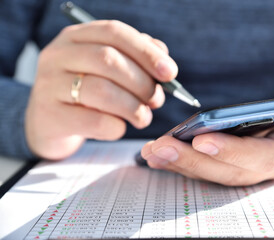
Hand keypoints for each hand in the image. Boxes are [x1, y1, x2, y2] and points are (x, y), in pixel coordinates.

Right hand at [26, 20, 177, 159]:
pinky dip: (116, 127)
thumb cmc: (86, 92)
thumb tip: (163, 58)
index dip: (146, 52)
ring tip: (143, 118)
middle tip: (157, 100)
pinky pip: (94, 121)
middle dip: (142, 83)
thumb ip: (134, 58)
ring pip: (102, 90)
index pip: (114, 32)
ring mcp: (49, 85)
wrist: (49, 122)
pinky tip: (119, 128)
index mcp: (76, 37)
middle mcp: (58, 55)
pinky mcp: (50, 117)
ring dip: (133, 107)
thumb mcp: (105, 69)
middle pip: (109, 60)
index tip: (170, 73)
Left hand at [141, 65, 273, 185]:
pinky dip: (182, 161)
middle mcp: (266, 165)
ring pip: (212, 172)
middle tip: (158, 148)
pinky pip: (206, 166)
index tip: (202, 139)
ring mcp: (248, 165)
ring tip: (150, 151)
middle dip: (192, 160)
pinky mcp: (233, 161)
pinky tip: (158, 153)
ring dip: (180, 164)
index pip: (259, 156)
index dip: (231, 151)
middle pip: (227, 170)